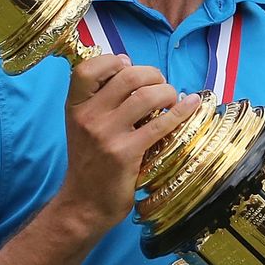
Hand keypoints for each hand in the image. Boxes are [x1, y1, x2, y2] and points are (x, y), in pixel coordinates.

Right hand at [56, 54, 201, 233]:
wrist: (84, 204)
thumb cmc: (90, 162)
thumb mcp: (83, 126)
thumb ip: (100, 98)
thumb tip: (128, 64)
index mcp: (75, 107)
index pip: (88, 69)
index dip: (112, 61)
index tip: (128, 66)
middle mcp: (87, 117)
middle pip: (126, 77)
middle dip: (152, 74)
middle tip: (161, 84)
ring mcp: (106, 135)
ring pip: (146, 96)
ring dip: (167, 91)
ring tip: (172, 99)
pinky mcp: (126, 153)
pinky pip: (160, 124)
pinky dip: (181, 111)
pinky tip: (190, 106)